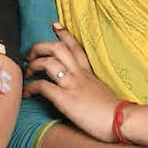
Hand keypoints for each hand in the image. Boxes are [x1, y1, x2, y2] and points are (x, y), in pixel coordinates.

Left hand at [23, 23, 120, 142]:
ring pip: (48, 62)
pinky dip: (31, 87)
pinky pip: (43, 86)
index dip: (64, 34)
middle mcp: (79, 74)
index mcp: (88, 72)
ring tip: (27, 72)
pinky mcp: (66, 99)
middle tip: (29, 54)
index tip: (55, 26)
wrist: (121, 121)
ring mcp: (72, 85)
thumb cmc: (113, 112)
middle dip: (39, 47)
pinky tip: (27, 93)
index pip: (75, 47)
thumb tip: (81, 89)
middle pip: (57, 49)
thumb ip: (89, 85)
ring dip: (33, 65)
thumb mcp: (100, 91)